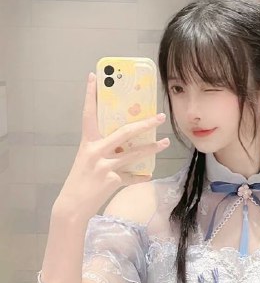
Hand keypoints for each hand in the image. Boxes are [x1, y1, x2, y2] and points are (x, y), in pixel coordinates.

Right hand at [55, 73, 170, 219]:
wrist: (72, 206)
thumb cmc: (80, 182)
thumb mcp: (86, 160)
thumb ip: (103, 150)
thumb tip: (123, 143)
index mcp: (87, 143)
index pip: (89, 114)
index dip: (90, 95)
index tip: (94, 76)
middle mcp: (96, 151)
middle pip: (124, 132)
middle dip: (144, 124)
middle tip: (159, 116)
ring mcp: (104, 166)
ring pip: (134, 154)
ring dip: (152, 148)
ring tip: (165, 143)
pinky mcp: (112, 180)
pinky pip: (132, 177)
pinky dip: (140, 177)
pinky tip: (148, 175)